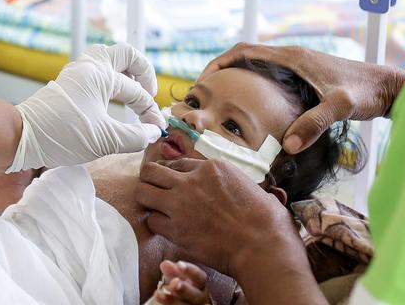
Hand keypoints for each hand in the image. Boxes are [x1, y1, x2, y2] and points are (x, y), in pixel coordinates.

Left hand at [7, 43, 164, 171]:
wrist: (21, 137)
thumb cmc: (62, 135)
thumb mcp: (106, 140)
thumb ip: (136, 137)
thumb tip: (153, 133)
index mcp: (101, 76)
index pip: (137, 92)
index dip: (150, 112)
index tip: (157, 129)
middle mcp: (90, 67)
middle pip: (127, 54)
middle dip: (144, 72)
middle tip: (148, 93)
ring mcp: (77, 72)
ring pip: (108, 57)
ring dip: (125, 71)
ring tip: (132, 91)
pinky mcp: (68, 83)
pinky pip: (96, 69)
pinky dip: (110, 79)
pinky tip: (112, 97)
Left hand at [136, 159, 325, 304]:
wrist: (260, 242)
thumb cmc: (261, 215)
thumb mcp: (242, 181)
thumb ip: (221, 178)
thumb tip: (216, 183)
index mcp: (211, 167)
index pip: (177, 163)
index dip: (173, 174)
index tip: (173, 183)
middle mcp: (191, 180)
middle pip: (151, 171)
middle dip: (149, 180)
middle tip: (155, 190)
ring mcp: (180, 204)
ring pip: (142, 192)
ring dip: (147, 200)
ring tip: (156, 208)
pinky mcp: (175, 228)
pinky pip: (151, 221)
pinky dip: (156, 224)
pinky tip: (168, 227)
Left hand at [153, 260, 208, 304]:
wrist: (181, 300)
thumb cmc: (180, 285)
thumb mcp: (178, 276)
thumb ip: (173, 270)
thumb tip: (165, 264)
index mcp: (201, 284)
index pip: (199, 276)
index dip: (190, 270)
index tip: (179, 264)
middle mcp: (200, 298)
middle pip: (195, 295)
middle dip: (184, 289)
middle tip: (173, 282)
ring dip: (171, 300)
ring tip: (157, 293)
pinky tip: (158, 298)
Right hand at [197, 43, 404, 152]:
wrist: (387, 87)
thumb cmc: (366, 91)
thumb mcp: (340, 106)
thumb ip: (315, 123)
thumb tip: (287, 146)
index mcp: (293, 58)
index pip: (246, 51)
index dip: (220, 62)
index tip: (203, 80)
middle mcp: (293, 58)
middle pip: (246, 58)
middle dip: (222, 72)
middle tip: (205, 95)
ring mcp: (299, 67)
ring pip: (258, 68)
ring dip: (238, 79)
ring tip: (222, 102)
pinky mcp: (306, 78)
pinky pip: (271, 78)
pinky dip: (255, 87)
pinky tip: (254, 110)